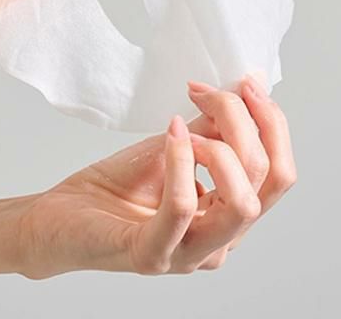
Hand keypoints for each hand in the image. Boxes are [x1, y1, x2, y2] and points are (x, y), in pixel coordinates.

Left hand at [15, 75, 294, 277]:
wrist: (60, 217)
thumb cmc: (116, 186)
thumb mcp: (177, 146)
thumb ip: (216, 126)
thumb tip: (250, 84)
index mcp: (229, 216)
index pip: (280, 173)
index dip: (271, 123)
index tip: (245, 85)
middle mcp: (220, 243)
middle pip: (268, 181)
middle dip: (245, 122)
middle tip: (206, 93)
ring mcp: (189, 256)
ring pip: (241, 203)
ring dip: (218, 147)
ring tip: (182, 127)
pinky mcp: (152, 256)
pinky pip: (183, 208)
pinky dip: (180, 160)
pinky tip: (170, 134)